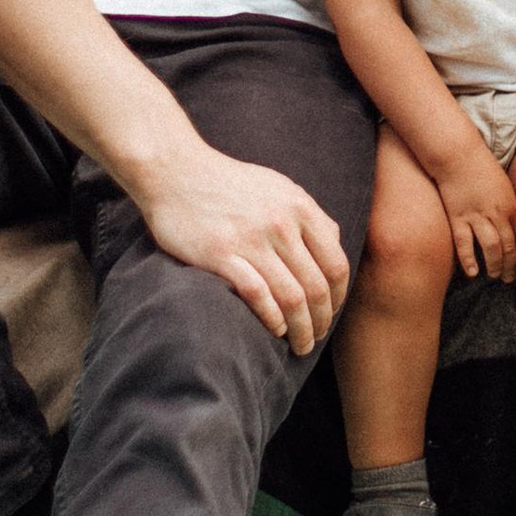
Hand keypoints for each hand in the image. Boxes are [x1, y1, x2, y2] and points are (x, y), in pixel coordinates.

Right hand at [132, 138, 348, 353]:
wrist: (176, 171)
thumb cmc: (229, 183)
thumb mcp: (278, 188)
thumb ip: (307, 215)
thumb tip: (333, 244)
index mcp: (300, 207)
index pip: (336, 264)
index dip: (339, 297)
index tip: (331, 313)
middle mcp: (281, 223)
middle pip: (316, 287)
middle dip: (321, 320)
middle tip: (316, 338)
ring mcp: (251, 239)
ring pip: (291, 297)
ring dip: (300, 329)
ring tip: (300, 345)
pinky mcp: (220, 254)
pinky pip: (257, 294)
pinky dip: (272, 318)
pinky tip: (276, 329)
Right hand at [431, 138, 515, 281]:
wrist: (458, 155)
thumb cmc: (481, 168)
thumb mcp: (502, 187)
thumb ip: (506, 208)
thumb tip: (507, 228)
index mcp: (510, 206)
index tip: (514, 265)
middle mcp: (497, 213)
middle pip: (507, 247)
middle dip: (509, 267)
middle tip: (507, 279)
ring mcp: (477, 216)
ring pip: (490, 248)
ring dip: (494, 266)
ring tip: (492, 276)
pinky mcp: (458, 217)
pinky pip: (464, 244)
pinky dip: (469, 260)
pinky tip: (472, 273)